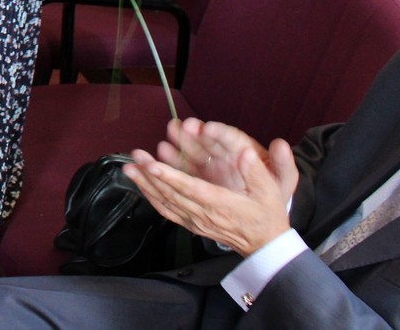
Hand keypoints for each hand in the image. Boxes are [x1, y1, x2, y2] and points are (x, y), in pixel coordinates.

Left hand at [122, 117, 298, 257]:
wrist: (266, 246)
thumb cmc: (267, 216)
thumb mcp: (270, 192)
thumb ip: (256, 172)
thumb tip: (245, 153)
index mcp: (220, 204)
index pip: (190, 189)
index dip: (170, 176)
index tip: (151, 164)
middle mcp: (204, 214)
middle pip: (171, 194)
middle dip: (150, 174)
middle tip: (135, 157)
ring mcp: (196, 221)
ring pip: (165, 203)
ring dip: (145, 185)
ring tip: (129, 169)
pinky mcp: (192, 225)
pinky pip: (167, 211)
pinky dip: (152, 198)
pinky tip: (142, 186)